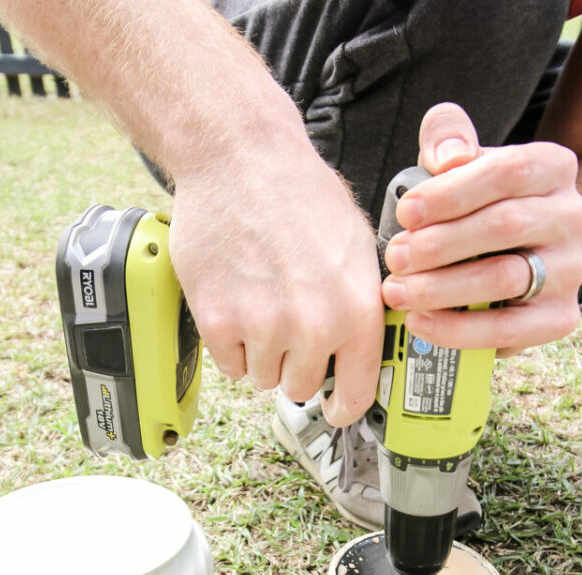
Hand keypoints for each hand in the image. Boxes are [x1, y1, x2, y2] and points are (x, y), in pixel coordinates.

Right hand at [168, 134, 383, 426]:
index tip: (334, 410)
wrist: (240, 157)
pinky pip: (228, 365)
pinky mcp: (217, 321)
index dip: (344, 408)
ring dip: (260, 353)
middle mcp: (313, 326)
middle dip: (294, 363)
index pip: (357, 392)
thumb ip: (363, 305)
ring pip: (261, 378)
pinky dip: (229, 344)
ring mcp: (262, 326)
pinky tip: (235, 302)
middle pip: (301, 387)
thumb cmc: (300, 194)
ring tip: (260, 304)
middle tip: (285, 325)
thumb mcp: (358, 246)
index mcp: (357, 310)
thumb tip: (364, 351)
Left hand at [382, 103, 581, 356]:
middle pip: (504, 226)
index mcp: (552, 169)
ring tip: (397, 291)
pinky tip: (420, 321)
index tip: (406, 212)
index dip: (451, 194)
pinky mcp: (558, 317)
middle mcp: (571, 217)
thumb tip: (446, 157)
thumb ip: (447, 137)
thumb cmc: (478, 203)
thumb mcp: (461, 160)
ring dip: (440, 288)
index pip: (507, 172)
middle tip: (394, 257)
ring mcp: (568, 271)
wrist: (525, 250)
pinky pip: (505, 328)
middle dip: (438, 244)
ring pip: (503, 278)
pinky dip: (456, 329)